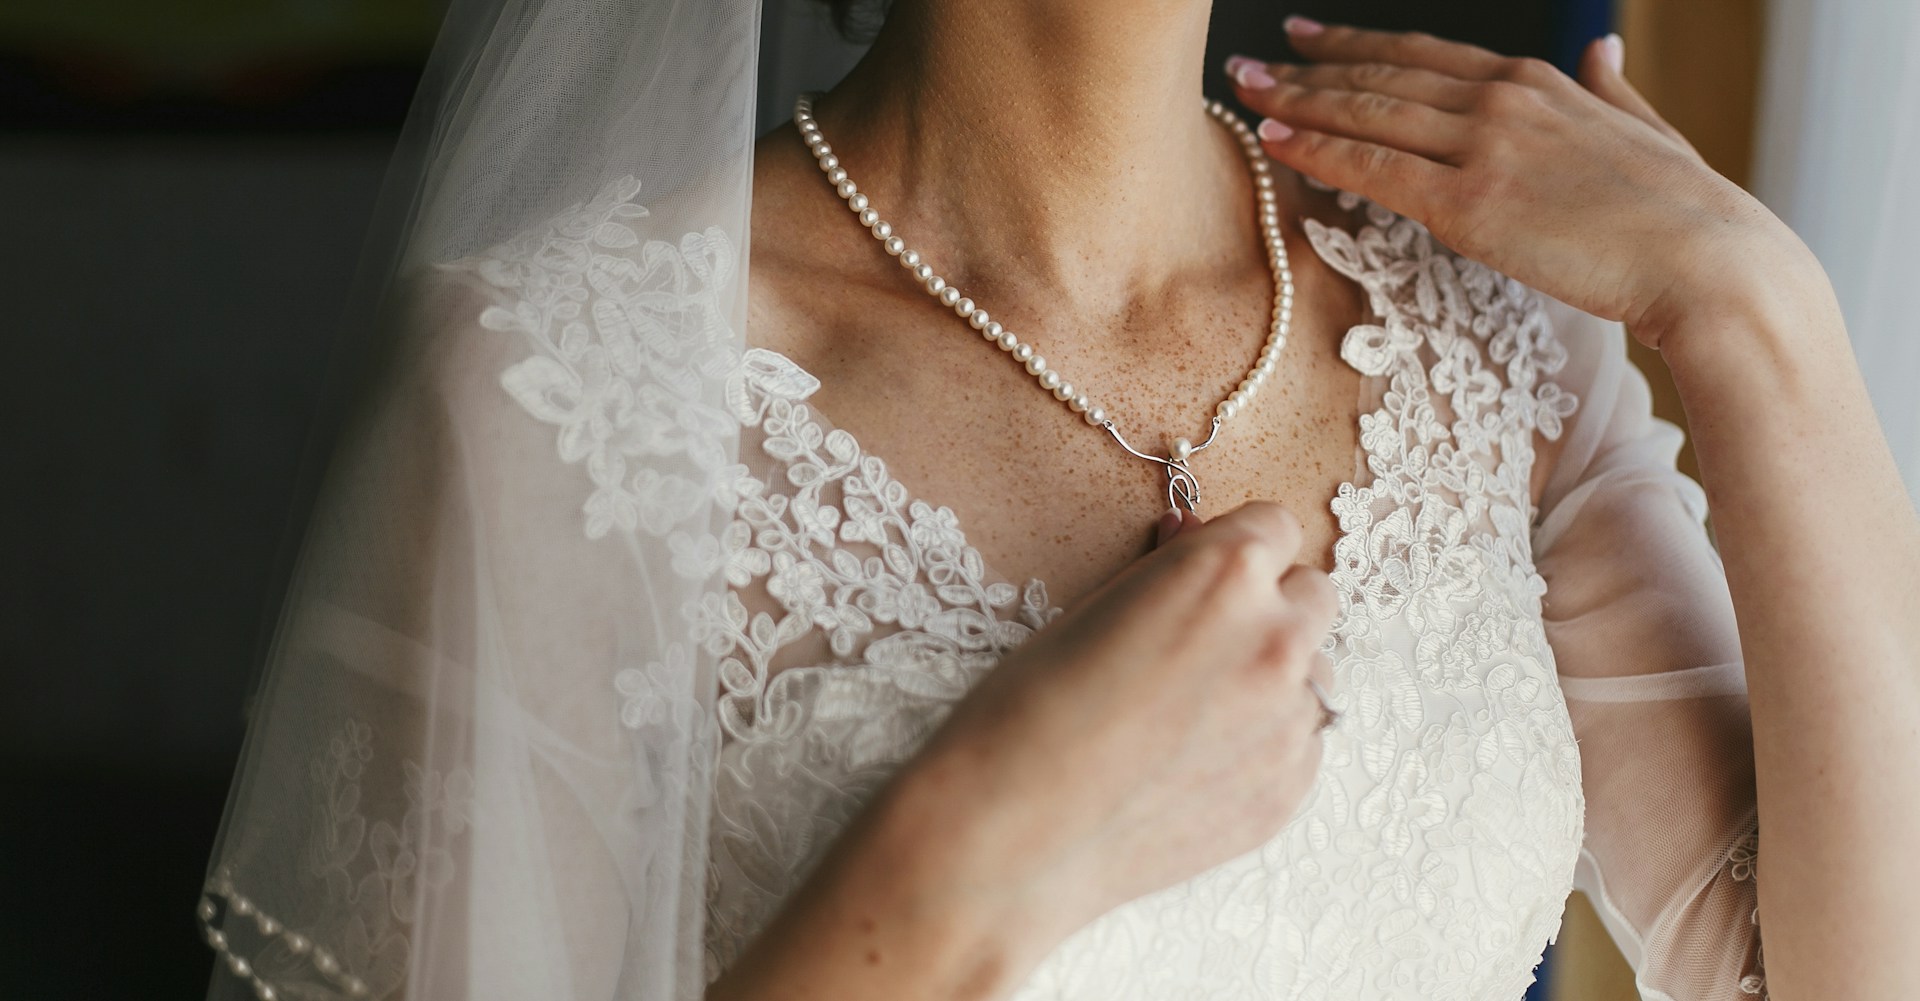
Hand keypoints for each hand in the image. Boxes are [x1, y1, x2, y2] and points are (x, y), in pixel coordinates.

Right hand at [711, 502, 1336, 999]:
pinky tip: (1196, 762)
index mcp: (1225, 573)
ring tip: (1195, 712)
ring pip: (1314, 674)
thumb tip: (1193, 538)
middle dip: (1269, 606)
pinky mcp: (1288, 791)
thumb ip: (1166, 571)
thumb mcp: (1093, 608)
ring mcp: (1290, 721)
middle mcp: (1276, 639)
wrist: (1011, 832)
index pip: (1276, 526)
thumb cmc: (1029, 711)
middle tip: (1204, 641)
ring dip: (1274, 678)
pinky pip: (1301, 744)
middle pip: (1314, 594)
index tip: (1209, 574)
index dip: (1235, 549)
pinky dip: (1265, 743)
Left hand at [1226, 19, 1805, 345]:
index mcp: (1540, 83)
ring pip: (1367, 113)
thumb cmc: (1685, 214)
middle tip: (1250, 62)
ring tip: (1244, 92)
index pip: (1426, 56)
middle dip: (1308, 67)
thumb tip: (1602, 49)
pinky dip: (1318, 150)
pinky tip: (1274, 140)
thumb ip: (1612, 91)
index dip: (1360, 46)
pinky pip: (1375, 169)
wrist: (1709, 262)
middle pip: (1382, 75)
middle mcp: (1503, 101)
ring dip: (1296, 100)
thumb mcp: (1649, 131)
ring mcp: (1484, 148)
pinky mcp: (1470, 204)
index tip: (1309, 37)